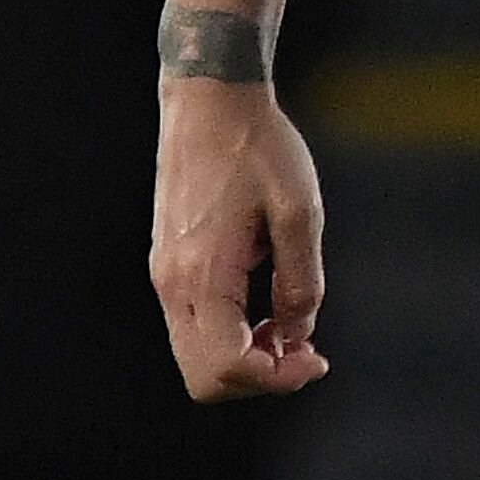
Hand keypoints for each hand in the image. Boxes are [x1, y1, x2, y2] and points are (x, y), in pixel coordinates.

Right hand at [150, 78, 331, 399]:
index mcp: (202, 275)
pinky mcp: (167, 266)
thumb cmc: (258, 148)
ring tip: (289, 329)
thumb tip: (298, 334)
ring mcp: (164, 277)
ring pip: (195, 358)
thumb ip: (301, 281)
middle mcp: (172, 285)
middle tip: (306, 352)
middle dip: (258, 377)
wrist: (210, 101)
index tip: (316, 358)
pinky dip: (229, 337)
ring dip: (244, 359)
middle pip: (204, 377)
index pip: (226, 366)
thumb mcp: (298, 211)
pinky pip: (193, 329)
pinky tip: (265, 310)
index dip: (276, 378)